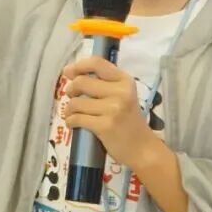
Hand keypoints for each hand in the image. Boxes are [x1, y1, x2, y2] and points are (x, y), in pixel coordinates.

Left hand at [62, 56, 161, 171]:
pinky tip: (73, 123)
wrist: (142, 148)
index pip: (97, 63)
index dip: (78, 66)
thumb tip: (69, 71)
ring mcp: (113, 109)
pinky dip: (70, 121)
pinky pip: (77, 118)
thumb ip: (102, 83)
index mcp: (124, 80)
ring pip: (76, 102)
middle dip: (71, 90)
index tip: (69, 72)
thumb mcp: (122, 95)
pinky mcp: (105, 126)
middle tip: (72, 97)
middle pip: (81, 82)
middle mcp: (120, 92)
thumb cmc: (128, 120)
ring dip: (69, 109)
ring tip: (73, 113)